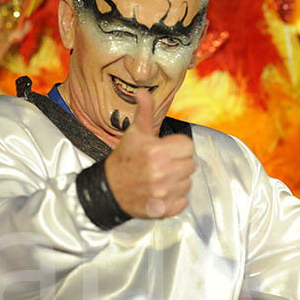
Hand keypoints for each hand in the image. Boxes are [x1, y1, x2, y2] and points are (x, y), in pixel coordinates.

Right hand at [104, 89, 196, 217]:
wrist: (108, 188)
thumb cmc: (124, 158)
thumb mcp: (134, 132)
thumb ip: (144, 111)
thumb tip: (143, 91)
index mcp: (158, 151)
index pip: (188, 146)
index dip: (178, 147)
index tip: (166, 150)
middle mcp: (162, 172)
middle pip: (190, 165)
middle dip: (178, 163)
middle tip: (162, 164)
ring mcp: (163, 192)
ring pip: (188, 183)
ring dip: (177, 181)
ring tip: (160, 178)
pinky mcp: (163, 208)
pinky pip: (183, 201)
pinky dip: (175, 198)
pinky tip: (161, 192)